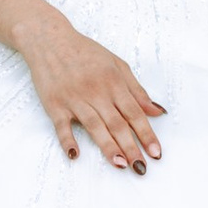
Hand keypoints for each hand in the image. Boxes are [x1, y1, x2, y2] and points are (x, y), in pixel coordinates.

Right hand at [16, 4, 165, 170]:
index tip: (156, 152)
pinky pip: (61, 126)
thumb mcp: (117, 64)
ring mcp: (74, 99)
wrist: (50, 40)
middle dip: (131, 146)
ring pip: (94, 126)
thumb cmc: (85, 53)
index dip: (146, 133)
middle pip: (116, 123)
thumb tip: (157, 111)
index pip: (134, 112)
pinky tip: (75, 155)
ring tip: (120, 164)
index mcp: (113, 81)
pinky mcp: (54, 105)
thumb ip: (137, 90)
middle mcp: (95, 91)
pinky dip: (67, 140)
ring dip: (108, 146)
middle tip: (141, 167)